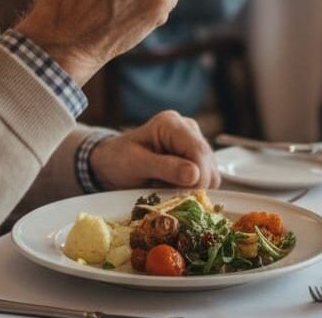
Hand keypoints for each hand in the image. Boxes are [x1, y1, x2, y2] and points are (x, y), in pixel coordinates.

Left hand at [88, 111, 220, 189]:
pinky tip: (170, 187)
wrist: (111, 163)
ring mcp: (193, 144)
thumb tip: (195, 174)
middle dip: (193, 184)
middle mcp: (188, 129)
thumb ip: (165, 167)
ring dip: (191, 188)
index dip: (198, 177)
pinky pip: (205, 180)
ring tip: (165, 187)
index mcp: (171, 124)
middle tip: (167, 191)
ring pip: (210, 174)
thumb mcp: (135, 163)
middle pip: (208, 163)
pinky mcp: (196, 159)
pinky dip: (190, 189)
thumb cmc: (118, 159)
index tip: (186, 196)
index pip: (198, 151)